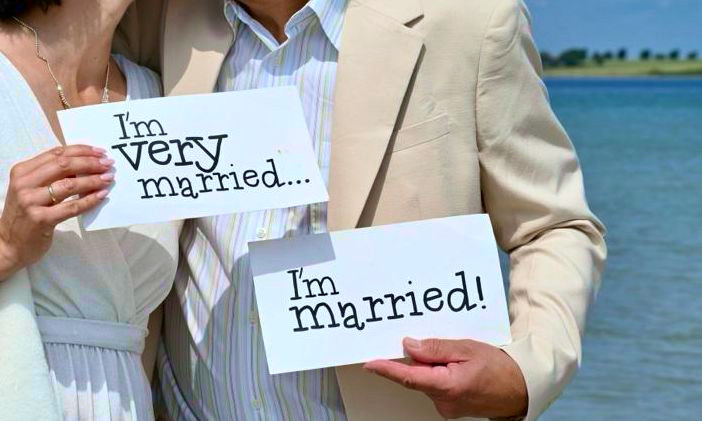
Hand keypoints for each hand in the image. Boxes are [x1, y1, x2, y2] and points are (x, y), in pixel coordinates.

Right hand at [0, 145, 113, 279]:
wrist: (9, 244)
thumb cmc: (26, 214)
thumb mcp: (32, 189)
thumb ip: (51, 175)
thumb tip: (84, 164)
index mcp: (22, 171)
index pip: (56, 154)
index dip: (81, 151)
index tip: (100, 152)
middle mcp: (24, 183)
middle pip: (64, 165)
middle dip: (90, 163)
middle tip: (108, 164)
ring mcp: (31, 202)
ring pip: (69, 185)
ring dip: (93, 180)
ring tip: (108, 178)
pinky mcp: (41, 219)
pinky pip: (72, 207)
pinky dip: (90, 200)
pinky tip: (102, 196)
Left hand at [364, 338, 527, 418]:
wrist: (519, 389)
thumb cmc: (499, 369)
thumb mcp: (467, 349)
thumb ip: (436, 348)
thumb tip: (409, 346)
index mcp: (447, 386)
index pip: (409, 377)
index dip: (387, 369)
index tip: (370, 363)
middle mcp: (443, 401)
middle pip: (417, 375)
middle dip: (421, 359)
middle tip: (440, 347)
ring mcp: (445, 407)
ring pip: (426, 379)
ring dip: (433, 366)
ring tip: (457, 357)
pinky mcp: (449, 407)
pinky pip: (435, 385)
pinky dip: (439, 373)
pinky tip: (456, 366)